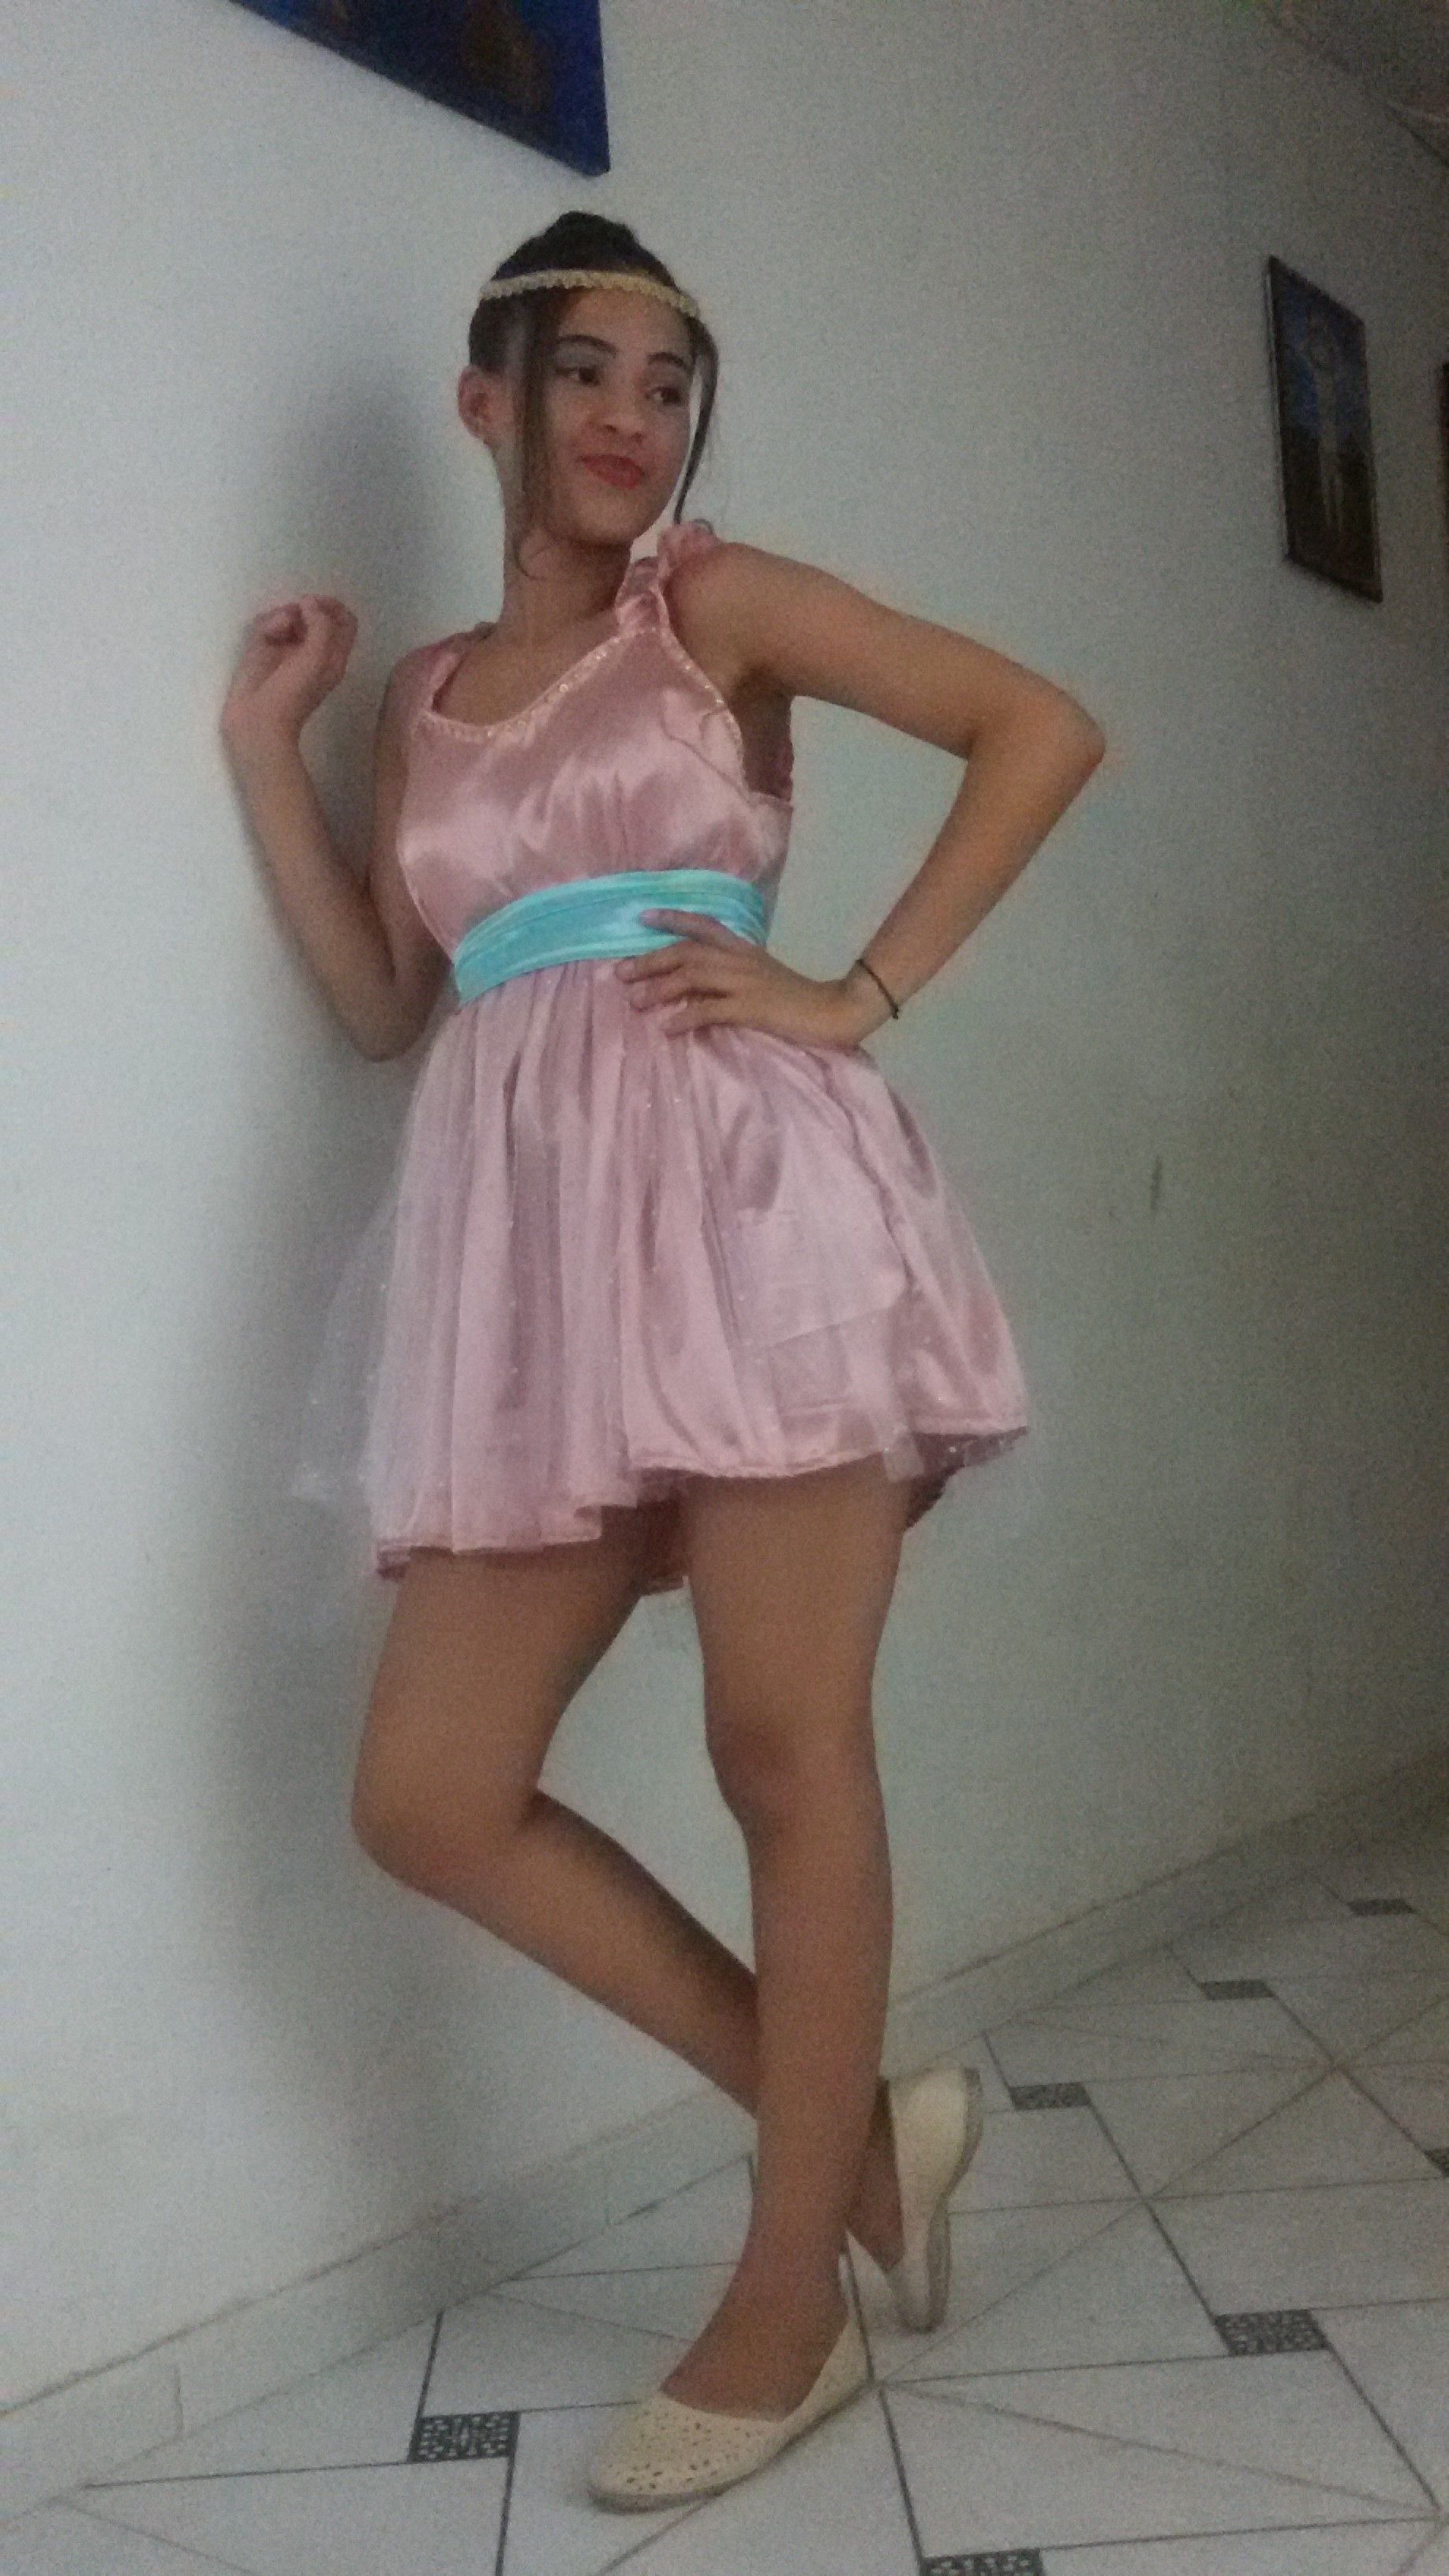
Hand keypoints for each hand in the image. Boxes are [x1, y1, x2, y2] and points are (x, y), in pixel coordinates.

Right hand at [221, 593, 356, 755]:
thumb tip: (308, 602)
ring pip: (288, 616)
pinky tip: (262, 637)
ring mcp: (287, 650)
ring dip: (280, 617)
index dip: (332, 606)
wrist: (257, 722)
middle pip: (313, 614)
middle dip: (302, 609)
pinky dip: (266, 626)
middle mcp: (312, 650)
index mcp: (333, 655)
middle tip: (291, 618)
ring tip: (272, 633)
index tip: (314, 604)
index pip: (344, 621)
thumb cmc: (292, 693)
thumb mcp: (317, 658)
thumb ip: (321, 625)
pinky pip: (267, 626)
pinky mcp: (263, 652)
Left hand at [615, 910, 887, 1048]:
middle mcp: (740, 959)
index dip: (672, 919)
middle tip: (621, 973)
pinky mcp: (751, 1008)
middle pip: (687, 952)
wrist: (831, 1011)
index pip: (703, 925)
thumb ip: (732, 973)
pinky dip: (685, 1019)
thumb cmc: (795, 998)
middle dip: (651, 961)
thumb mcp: (761, 975)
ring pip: (692, 977)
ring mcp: (745, 982)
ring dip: (660, 989)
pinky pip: (709, 1011)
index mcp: (743, 949)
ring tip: (635, 1002)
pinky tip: (668, 1029)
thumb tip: (696, 983)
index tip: (643, 918)